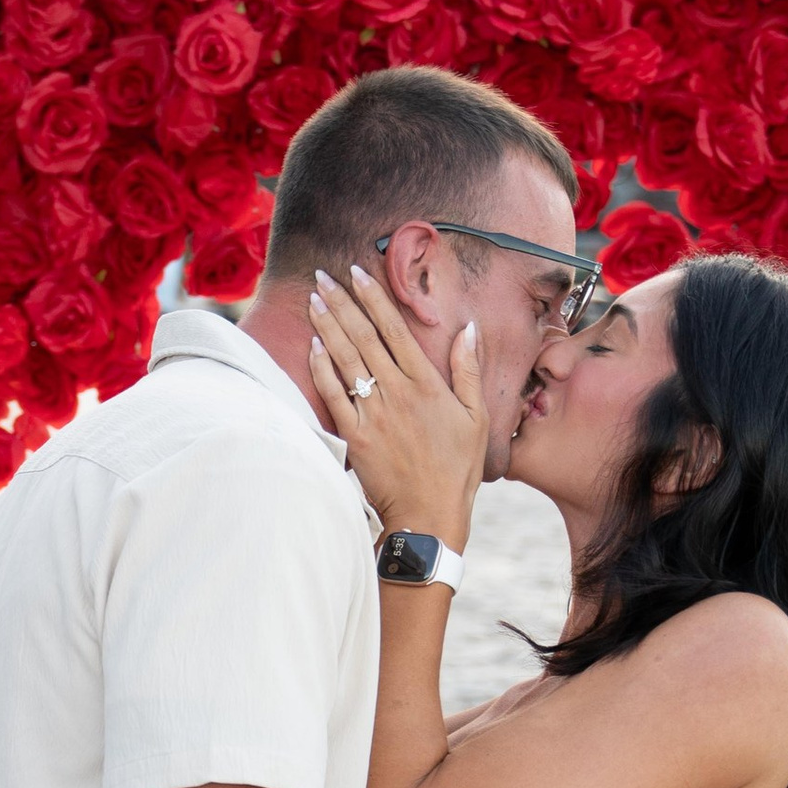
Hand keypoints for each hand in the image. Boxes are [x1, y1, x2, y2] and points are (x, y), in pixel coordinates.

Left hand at [309, 266, 483, 548]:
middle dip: (342, 302)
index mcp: (426, 384)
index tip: (358, 272)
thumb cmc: (456, 469)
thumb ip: (468, 370)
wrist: (429, 514)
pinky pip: (334, 395)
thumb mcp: (475, 417)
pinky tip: (313, 345)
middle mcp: (397, 392)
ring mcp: (373, 414)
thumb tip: (467, 328)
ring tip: (313, 298)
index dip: (374, 298)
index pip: (395, 329)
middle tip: (323, 274)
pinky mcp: (355, 436)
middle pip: (364, 337)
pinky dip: (322, 368)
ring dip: (327, 326)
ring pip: (346, 360)